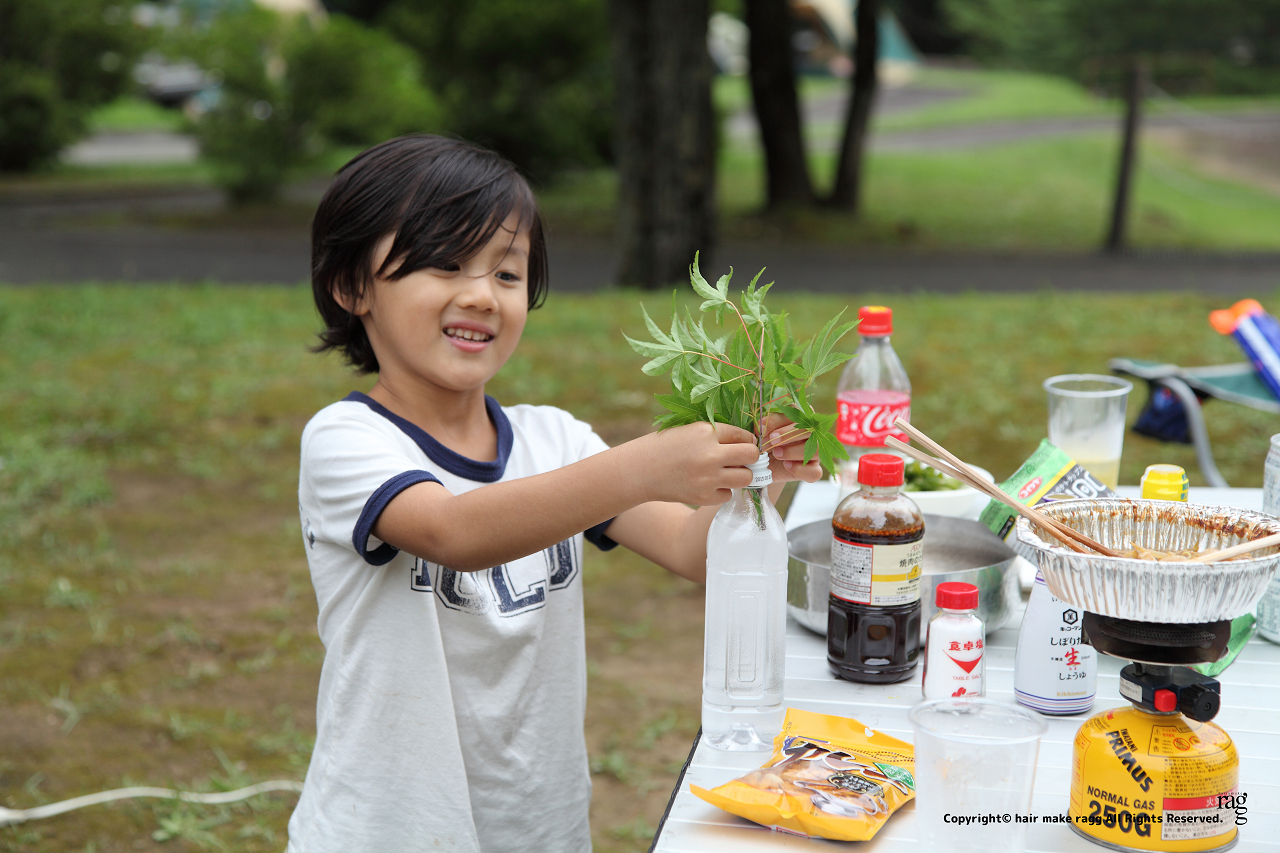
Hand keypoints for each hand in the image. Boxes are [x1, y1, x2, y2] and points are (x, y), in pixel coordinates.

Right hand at [634, 422, 760, 505]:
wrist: (641, 470)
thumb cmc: (665, 446)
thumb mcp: (690, 429)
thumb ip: (716, 434)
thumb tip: (748, 441)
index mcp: (707, 432)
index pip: (744, 435)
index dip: (747, 440)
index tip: (743, 444)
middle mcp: (711, 454)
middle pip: (751, 455)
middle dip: (750, 457)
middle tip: (741, 459)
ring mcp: (708, 478)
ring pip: (745, 478)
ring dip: (740, 475)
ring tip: (727, 472)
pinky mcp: (703, 497)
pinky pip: (727, 495)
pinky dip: (721, 491)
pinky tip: (708, 484)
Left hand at [758, 413, 824, 485]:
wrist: (764, 467)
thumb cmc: (765, 444)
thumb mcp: (763, 434)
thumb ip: (764, 427)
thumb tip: (761, 427)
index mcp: (799, 418)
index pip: (796, 413)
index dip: (778, 420)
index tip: (762, 429)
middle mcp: (811, 434)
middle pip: (809, 429)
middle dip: (788, 434)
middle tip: (772, 440)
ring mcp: (815, 452)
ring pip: (816, 449)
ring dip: (794, 451)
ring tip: (776, 454)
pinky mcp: (813, 470)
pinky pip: (815, 471)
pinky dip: (800, 469)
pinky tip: (786, 465)